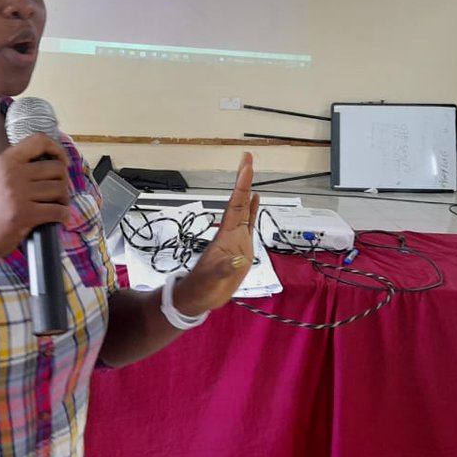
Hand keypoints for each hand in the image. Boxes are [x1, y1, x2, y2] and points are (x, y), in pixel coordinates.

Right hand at [0, 134, 71, 264]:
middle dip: (63, 181)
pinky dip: (63, 215)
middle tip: (58, 193)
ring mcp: (19, 194)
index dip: (57, 149)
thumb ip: (15, 168)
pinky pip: (58, 210)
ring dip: (63, 199)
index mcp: (5, 161)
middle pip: (56, 168)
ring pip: (59, 189)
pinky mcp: (25, 215)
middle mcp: (12, 173)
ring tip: (57, 206)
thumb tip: (48, 165)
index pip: (39, 141)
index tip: (61, 162)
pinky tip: (58, 218)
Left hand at [175, 153, 259, 315]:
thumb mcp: (212, 280)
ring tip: (251, 172)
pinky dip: (253, 210)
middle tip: (248, 159)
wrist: (199, 296)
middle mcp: (231, 232)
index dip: (241, 187)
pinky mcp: (241, 246)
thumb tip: (238, 259)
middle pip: (239, 201)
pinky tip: (257, 199)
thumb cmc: (203, 287)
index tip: (246, 167)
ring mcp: (236, 238)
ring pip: (244, 209)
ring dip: (248, 190)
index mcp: (225, 236)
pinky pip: (249, 223)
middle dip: (243, 180)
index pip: (235, 206)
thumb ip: (225, 269)